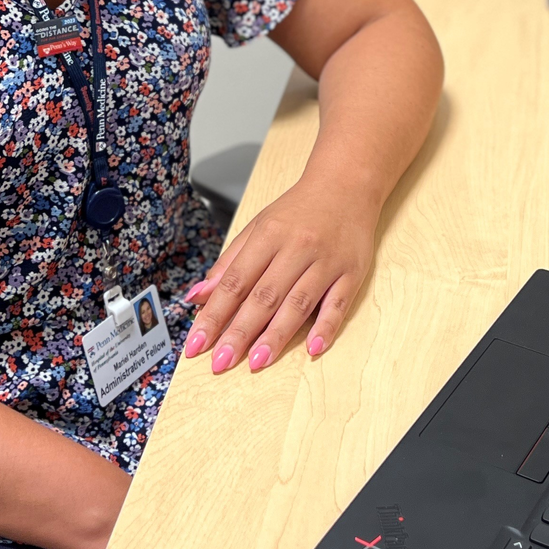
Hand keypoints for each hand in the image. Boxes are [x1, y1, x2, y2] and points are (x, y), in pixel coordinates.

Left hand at [182, 179, 375, 373]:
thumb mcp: (258, 227)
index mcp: (269, 235)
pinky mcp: (352, 272)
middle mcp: (297, 247)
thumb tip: (197, 296)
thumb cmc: (297, 211)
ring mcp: (326, 261)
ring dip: (277, 335)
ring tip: (256, 362)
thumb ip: (229, 263)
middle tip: (220, 362)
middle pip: (264, 296)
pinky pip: (338, 304)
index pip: (235, 281)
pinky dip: (325, 327)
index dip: (214, 314)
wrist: (346, 185)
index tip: (196, 343)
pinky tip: (312, 348)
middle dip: (240, 331)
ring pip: (298, 303)